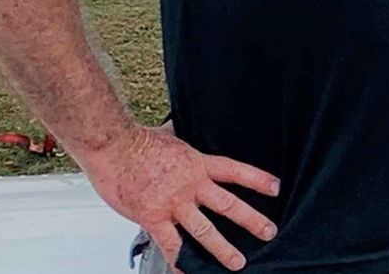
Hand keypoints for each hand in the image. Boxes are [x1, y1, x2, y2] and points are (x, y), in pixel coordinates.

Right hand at [81, 124, 278, 270]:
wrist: (112, 147)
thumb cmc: (136, 141)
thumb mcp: (169, 136)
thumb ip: (180, 140)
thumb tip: (179, 129)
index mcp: (197, 164)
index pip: (235, 171)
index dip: (257, 180)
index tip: (276, 188)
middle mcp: (190, 185)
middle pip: (228, 205)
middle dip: (252, 220)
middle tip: (268, 232)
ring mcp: (173, 204)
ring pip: (205, 230)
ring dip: (223, 248)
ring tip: (237, 262)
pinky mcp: (153, 218)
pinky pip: (171, 244)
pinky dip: (180, 261)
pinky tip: (187, 272)